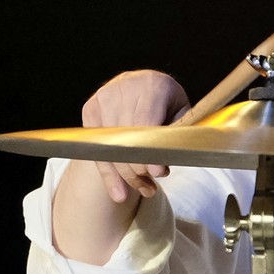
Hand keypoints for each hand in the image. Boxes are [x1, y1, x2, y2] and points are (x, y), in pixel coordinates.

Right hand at [80, 70, 189, 201]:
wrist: (145, 83)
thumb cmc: (169, 103)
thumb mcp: (182, 114)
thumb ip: (177, 136)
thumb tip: (161, 169)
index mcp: (153, 86)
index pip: (146, 123)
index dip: (150, 150)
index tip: (156, 173)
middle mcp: (125, 87)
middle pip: (126, 137)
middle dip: (137, 169)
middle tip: (150, 188)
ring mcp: (104, 96)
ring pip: (110, 145)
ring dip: (124, 174)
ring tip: (141, 189)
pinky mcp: (91, 107)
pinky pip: (96, 147)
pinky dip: (108, 171)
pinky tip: (118, 189)